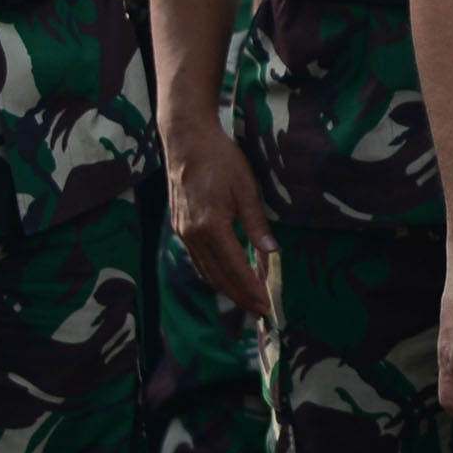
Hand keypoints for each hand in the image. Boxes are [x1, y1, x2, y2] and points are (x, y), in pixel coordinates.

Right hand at [165, 119, 275, 317]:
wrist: (185, 140)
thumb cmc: (220, 159)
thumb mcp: (246, 189)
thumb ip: (257, 224)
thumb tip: (272, 253)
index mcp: (211, 226)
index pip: (235, 268)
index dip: (251, 289)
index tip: (266, 306)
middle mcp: (192, 234)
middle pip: (218, 276)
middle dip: (240, 296)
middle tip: (260, 313)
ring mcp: (183, 232)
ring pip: (206, 271)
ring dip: (226, 289)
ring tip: (247, 301)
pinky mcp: (179, 227)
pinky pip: (197, 259)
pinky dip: (213, 273)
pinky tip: (226, 279)